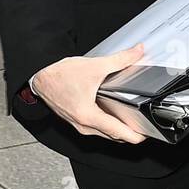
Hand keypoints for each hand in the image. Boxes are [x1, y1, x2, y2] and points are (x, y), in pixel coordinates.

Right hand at [32, 44, 146, 142]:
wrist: (39, 77)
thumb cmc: (58, 76)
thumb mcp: (94, 66)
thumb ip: (120, 60)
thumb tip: (137, 52)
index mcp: (89, 116)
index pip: (120, 134)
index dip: (137, 136)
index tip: (148, 133)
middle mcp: (84, 126)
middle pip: (115, 136)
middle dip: (131, 132)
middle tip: (145, 124)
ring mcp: (79, 125)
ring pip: (105, 134)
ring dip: (119, 129)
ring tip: (133, 120)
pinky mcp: (76, 121)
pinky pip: (97, 129)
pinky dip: (108, 125)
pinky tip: (114, 114)